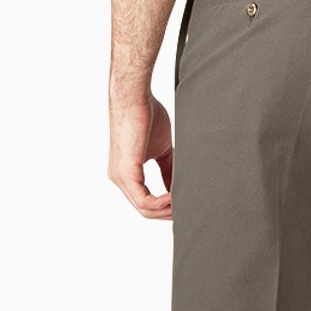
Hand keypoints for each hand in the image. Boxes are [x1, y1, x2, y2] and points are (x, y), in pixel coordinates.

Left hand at [108, 85, 174, 219]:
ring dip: (168, 209)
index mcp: (127, 174)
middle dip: (169, 213)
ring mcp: (121, 178)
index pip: (147, 202)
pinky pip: (144, 201)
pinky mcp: (126, 173)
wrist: (135, 97)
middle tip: (190, 207)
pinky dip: (163, 203)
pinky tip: (176, 196)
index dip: (167, 207)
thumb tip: (179, 186)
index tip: (186, 203)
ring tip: (187, 201)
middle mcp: (119, 179)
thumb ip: (169, 169)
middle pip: (146, 211)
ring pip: (145, 209)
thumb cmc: (147, 115)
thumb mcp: (162, 149)